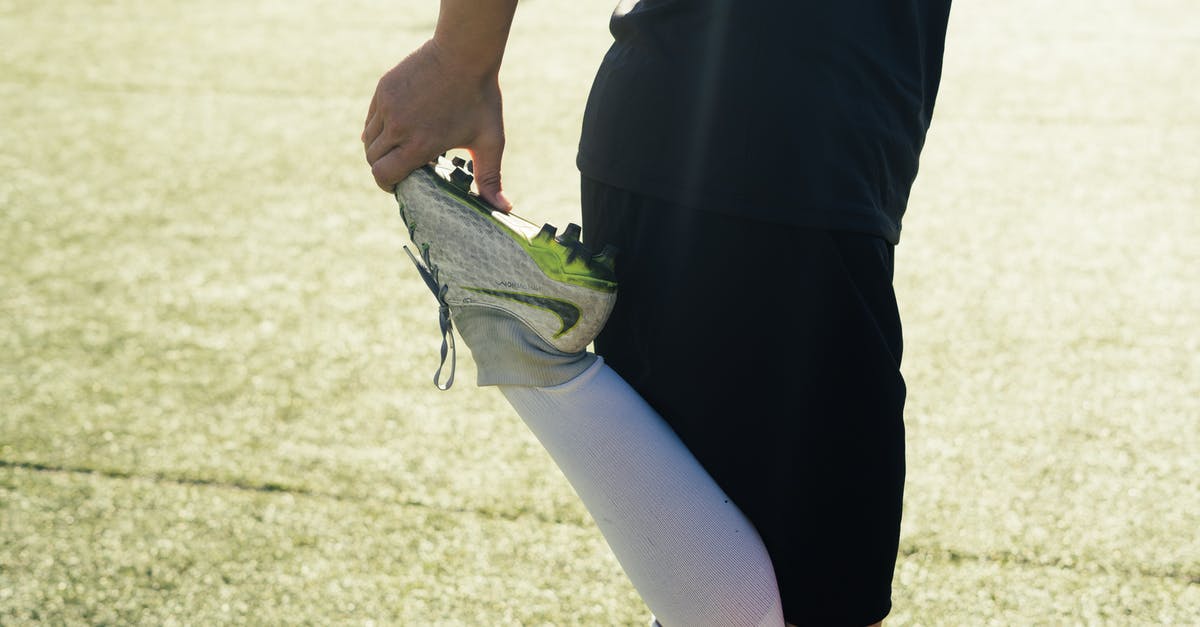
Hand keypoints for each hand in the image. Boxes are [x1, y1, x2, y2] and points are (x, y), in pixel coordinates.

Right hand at [362, 39, 511, 210]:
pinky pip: (372, 117)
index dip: (388, 184)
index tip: (400, 184)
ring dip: (379, 148)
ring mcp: (387, 106)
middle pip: (372, 159)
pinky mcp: (384, 89)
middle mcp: (397, 127)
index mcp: (419, 144)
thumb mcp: (490, 140)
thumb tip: (504, 209)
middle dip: (384, 167)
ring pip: (368, 138)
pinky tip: (398, 127)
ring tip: (399, 148)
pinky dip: (379, 127)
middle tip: (402, 167)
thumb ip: (491, 177)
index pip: (383, 175)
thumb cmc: (480, 97)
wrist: (465, 51)